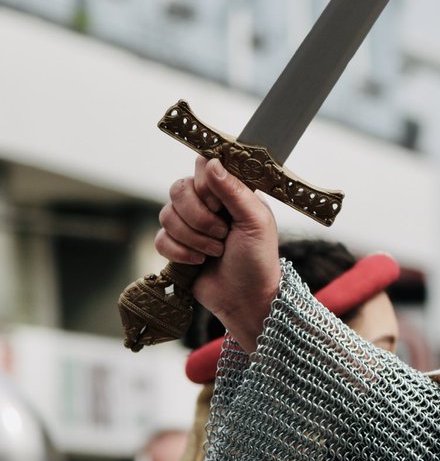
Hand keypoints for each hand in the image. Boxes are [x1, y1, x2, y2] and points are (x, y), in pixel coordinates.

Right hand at [155, 156, 280, 349]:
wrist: (245, 299)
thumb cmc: (258, 259)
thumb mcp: (256, 222)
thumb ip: (234, 190)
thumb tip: (211, 162)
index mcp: (231, 191)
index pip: (203, 165)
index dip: (206, 185)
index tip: (221, 205)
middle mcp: (208, 203)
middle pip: (179, 188)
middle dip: (199, 216)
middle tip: (222, 233)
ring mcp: (190, 224)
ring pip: (166, 214)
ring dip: (193, 238)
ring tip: (216, 251)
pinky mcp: (176, 245)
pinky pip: (159, 238)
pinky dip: (180, 252)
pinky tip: (199, 262)